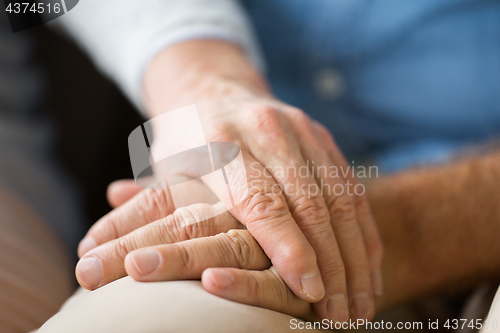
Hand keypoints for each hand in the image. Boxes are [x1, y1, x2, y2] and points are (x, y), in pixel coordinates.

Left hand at [79, 40, 383, 322]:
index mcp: (223, 140)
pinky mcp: (324, 138)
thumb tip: (88, 254)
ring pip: (342, 199)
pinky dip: (365, 232)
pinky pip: (353, 190)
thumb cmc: (187, 139)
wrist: (218, 88)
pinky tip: (371, 267)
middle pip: (312, 203)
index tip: (310, 290)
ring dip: (356, 255)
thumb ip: (140, 211)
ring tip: (362, 304)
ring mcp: (303, 130)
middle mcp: (270, 130)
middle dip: (333, 262)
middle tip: (342, 314)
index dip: (288, 246)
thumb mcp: (161, 170)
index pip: (263, 201)